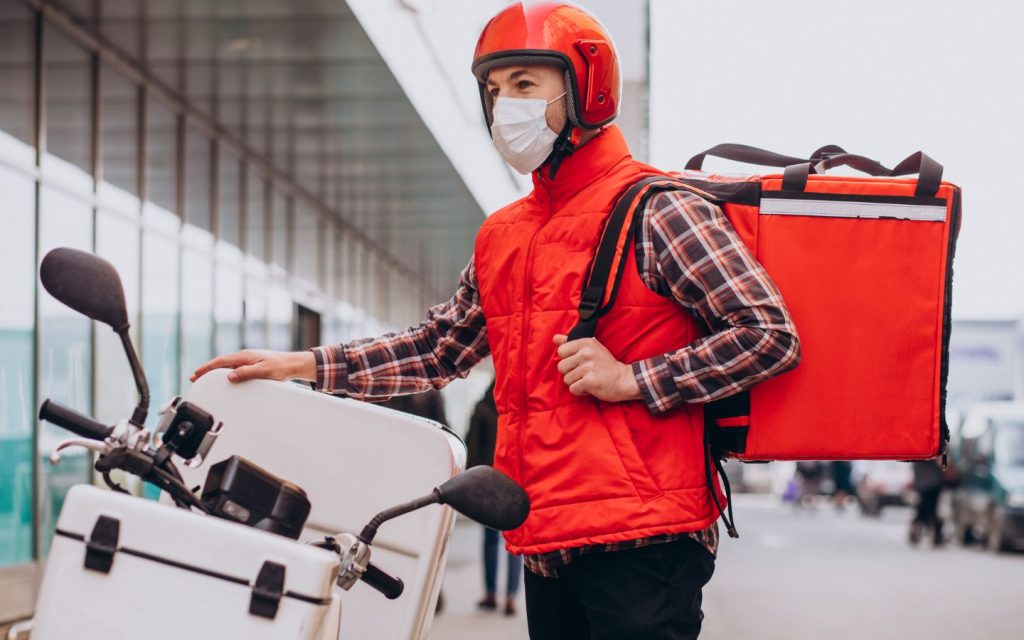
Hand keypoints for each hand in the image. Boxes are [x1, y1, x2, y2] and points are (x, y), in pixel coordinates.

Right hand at [190, 349, 316, 383]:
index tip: (196, 374)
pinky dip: (225, 372)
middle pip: (221, 362)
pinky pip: (234, 367)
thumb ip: (246, 373)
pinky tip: (223, 377)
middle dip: (207, 370)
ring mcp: (248, 360)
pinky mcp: (252, 364)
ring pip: (227, 365)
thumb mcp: (264, 371)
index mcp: (245, 356)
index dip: (207, 368)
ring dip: (215, 371)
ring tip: (205, 379)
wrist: (293, 364)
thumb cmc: (281, 367)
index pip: (220, 361)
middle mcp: (245, 356)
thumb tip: (230, 376)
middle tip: (195, 378)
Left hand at [553, 334, 641, 401]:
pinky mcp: (590, 381)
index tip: (578, 362)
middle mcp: (586, 353)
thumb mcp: (591, 348)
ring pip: (566, 379)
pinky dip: (580, 391)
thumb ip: (571, 343)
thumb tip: (555, 338)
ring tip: (588, 379)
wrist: (624, 379)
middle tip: (583, 373)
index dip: (567, 359)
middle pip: (561, 367)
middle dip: (570, 373)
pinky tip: (590, 386)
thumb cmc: (605, 364)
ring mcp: (588, 367)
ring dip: (576, 383)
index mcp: (585, 343)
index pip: (561, 351)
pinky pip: (573, 389)